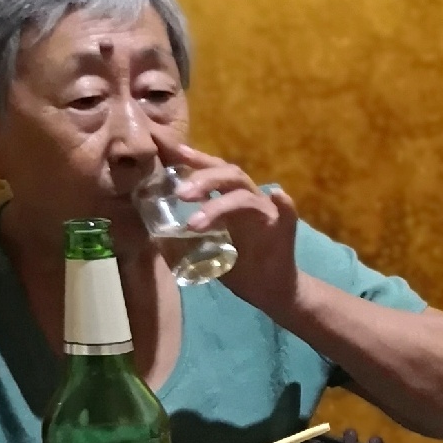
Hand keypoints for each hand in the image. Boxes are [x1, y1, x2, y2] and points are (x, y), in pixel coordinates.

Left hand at [152, 131, 301, 320]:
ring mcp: (267, 214)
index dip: (196, 159)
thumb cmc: (239, 268)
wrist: (270, 291)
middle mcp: (250, 200)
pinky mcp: (284, 232)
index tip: (174, 152)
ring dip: (220, 205)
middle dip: (204, 180)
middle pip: (230, 176)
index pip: (215, 170)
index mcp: (231, 199)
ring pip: (245, 197)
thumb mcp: (207, 250)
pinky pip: (288, 214)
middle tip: (180, 194)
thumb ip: (188, 238)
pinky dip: (285, 204)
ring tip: (195, 223)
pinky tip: (278, 195)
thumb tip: (154, 235)